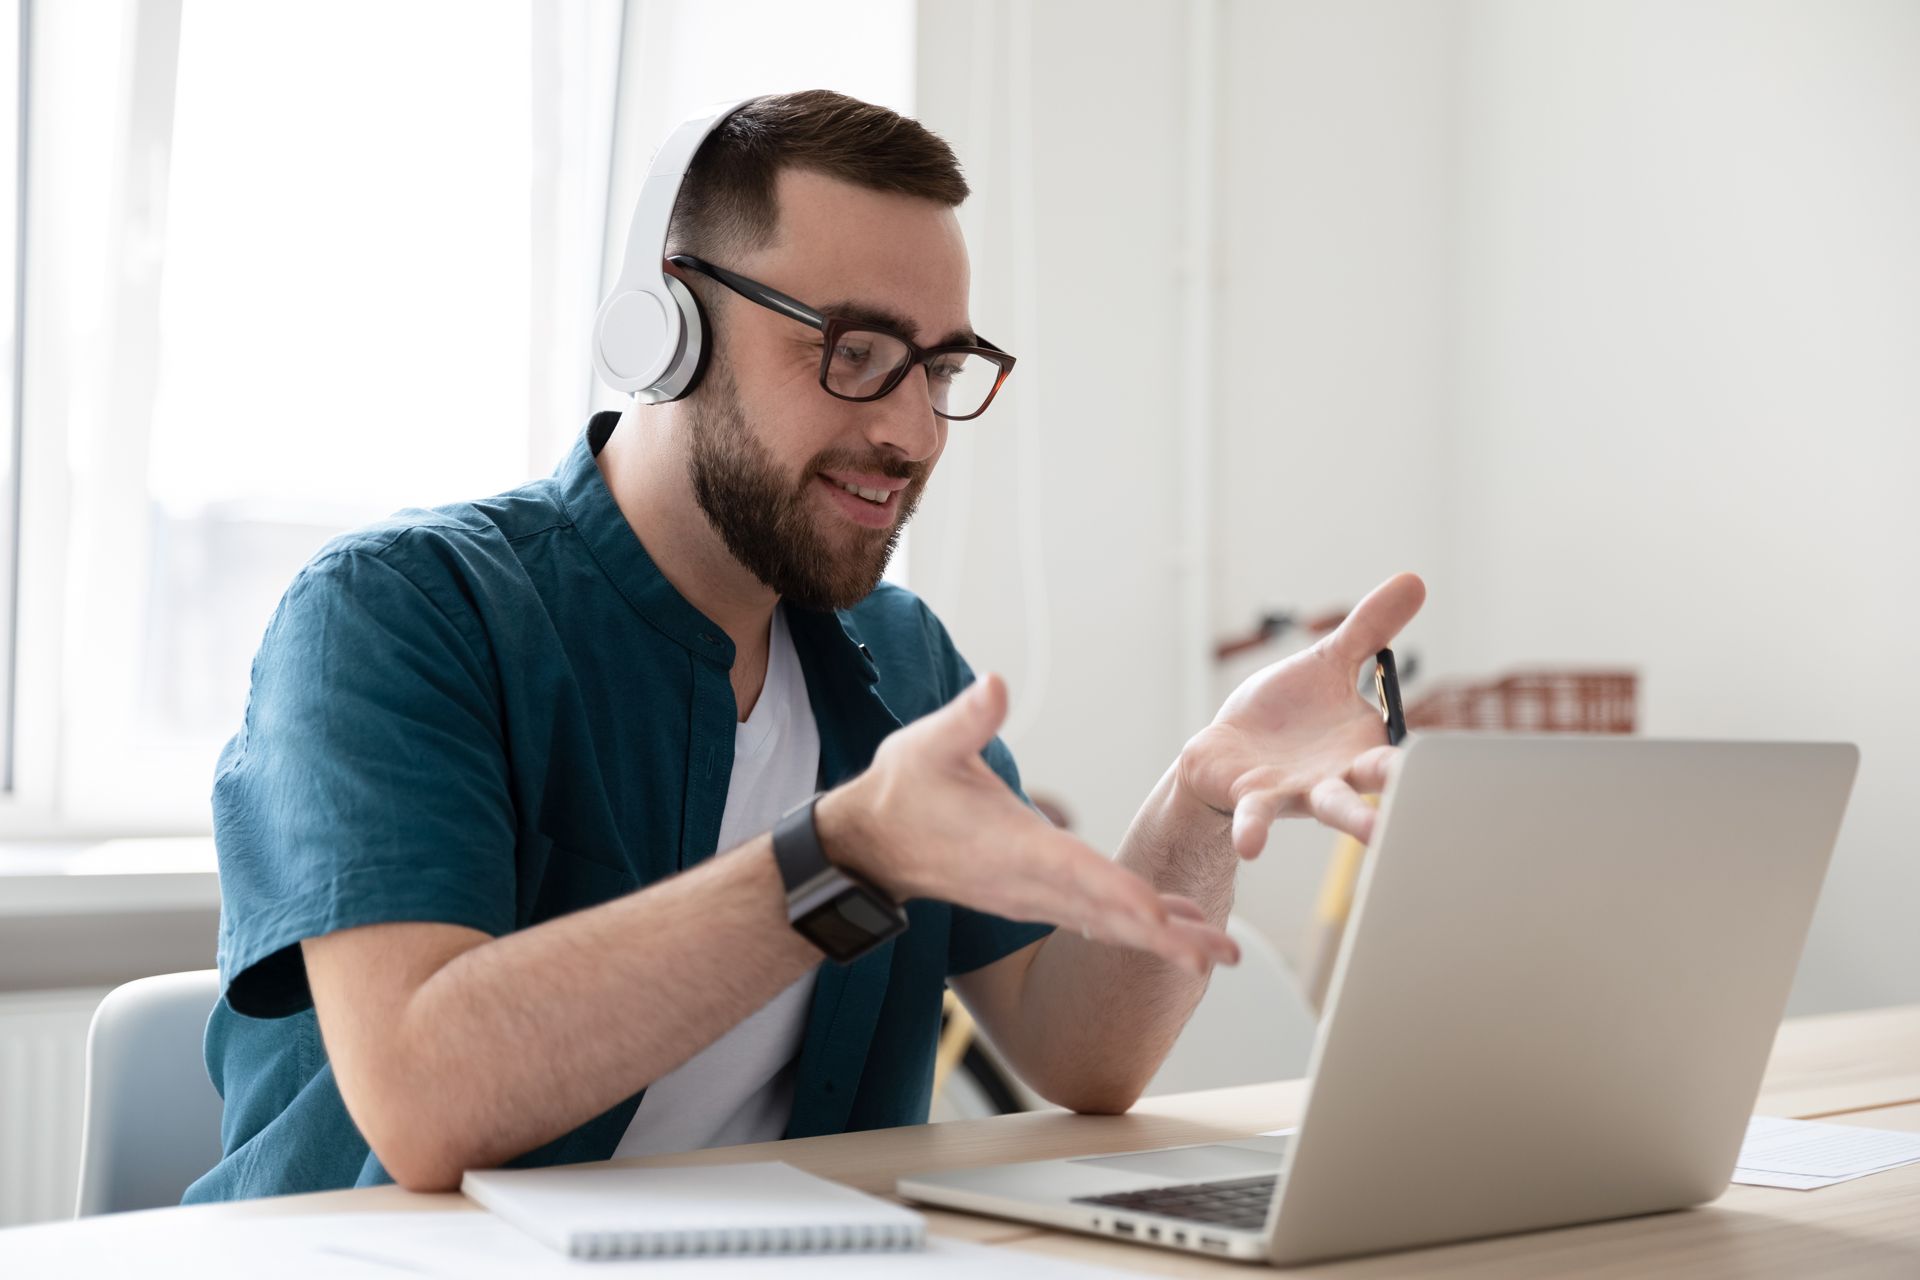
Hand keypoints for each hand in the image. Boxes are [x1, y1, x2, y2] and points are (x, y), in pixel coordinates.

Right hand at [816, 675, 1237, 975]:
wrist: (871, 844)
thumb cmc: (903, 789)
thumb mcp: (928, 743)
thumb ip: (967, 718)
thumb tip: (996, 685)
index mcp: (1013, 845)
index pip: (1075, 873)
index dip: (1120, 894)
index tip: (1163, 917)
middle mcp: (1029, 882)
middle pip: (1106, 914)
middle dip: (1165, 936)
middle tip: (1221, 957)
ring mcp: (1031, 898)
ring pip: (1105, 923)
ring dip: (1162, 939)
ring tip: (1218, 953)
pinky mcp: (1032, 899)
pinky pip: (1092, 919)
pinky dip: (1134, 926)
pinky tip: (1175, 927)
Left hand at [1179, 572, 1425, 855]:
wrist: (1227, 750)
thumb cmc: (1282, 715)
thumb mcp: (1326, 662)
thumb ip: (1369, 629)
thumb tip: (1414, 580)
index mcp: (1362, 744)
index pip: (1405, 753)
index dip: (1429, 761)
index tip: (1461, 766)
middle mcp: (1338, 775)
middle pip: (1377, 781)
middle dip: (1402, 791)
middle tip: (1432, 803)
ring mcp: (1297, 790)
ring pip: (1329, 805)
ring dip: (1352, 820)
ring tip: (1372, 836)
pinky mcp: (1254, 797)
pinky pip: (1256, 814)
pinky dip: (1254, 829)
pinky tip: (1251, 845)